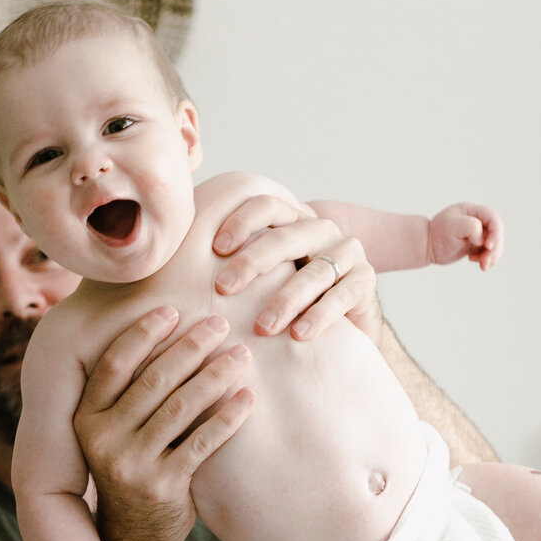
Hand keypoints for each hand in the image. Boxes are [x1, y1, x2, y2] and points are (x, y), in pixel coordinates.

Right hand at [73, 306, 255, 540]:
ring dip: (215, 375)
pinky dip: (228, 417)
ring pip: (181, 407)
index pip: (114, 365)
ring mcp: (131, 465)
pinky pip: (202, 442)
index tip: (173, 309)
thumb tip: (158, 325)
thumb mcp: (112, 431)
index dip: (143, 333)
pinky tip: (247, 397)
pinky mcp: (163, 486)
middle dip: (191, 347)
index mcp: (85, 418)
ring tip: (241, 354)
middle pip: (153, 380)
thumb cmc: (130, 466)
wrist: (132, 536)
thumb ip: (125, 392)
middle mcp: (102, 440)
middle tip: (220, 323)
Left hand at [211, 193, 379, 342]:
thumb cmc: (289, 301)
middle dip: (251, 262)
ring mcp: (347, 253)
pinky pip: (342, 295)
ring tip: (263, 326)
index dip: (240, 221)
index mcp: (293, 221)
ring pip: (315, 271)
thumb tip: (173, 258)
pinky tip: (299, 334)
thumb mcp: (262, 277)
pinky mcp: (366, 281)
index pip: (267, 206)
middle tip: (223, 288)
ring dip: (285, 300)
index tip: (214, 248)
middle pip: (285, 237)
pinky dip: (319, 315)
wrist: (343, 328)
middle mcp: (321, 231)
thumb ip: (231, 262)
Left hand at [429, 203, 502, 270]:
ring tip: (482, 266)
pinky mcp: (476, 245)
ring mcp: (478, 233)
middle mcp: (478, 220)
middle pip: (497, 233)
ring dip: (492, 257)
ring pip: (496, 244)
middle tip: (485, 262)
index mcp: (473, 211)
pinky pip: (489, 252)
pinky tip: (472, 260)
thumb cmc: (437, 234)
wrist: (426, 246)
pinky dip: (486, 259)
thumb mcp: (453, 226)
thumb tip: (481, 239)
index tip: (488, 246)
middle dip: (495, 249)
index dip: (496, 232)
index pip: (494, 218)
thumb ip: (471, 226)